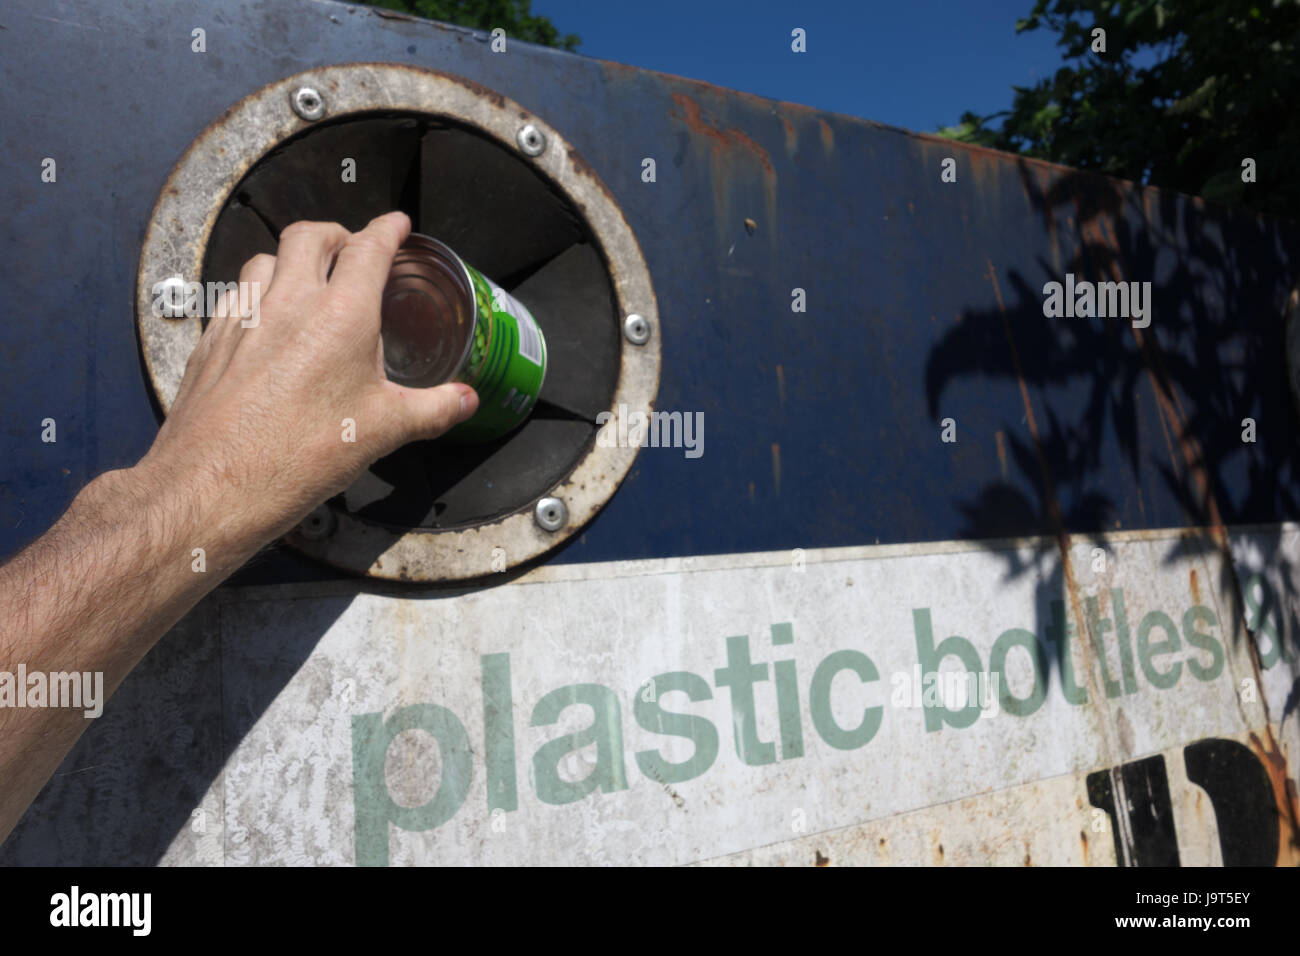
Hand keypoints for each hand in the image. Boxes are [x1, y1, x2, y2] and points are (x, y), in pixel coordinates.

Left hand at [140, 211, 477, 552]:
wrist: (214, 484)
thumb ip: (433, 409)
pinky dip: (257, 289)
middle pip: (311, 236)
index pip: (368, 248)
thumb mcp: (384, 432)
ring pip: (267, 257)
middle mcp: (290, 301)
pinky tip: (265, 317)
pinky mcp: (213, 337)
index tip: (397, 225)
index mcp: (342, 315)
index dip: (387, 230)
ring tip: (307, 278)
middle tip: (353, 248)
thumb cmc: (301, 455)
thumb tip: (466, 399)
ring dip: (292, 257)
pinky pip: (236, 293)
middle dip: (337, 233)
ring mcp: (244, 315)